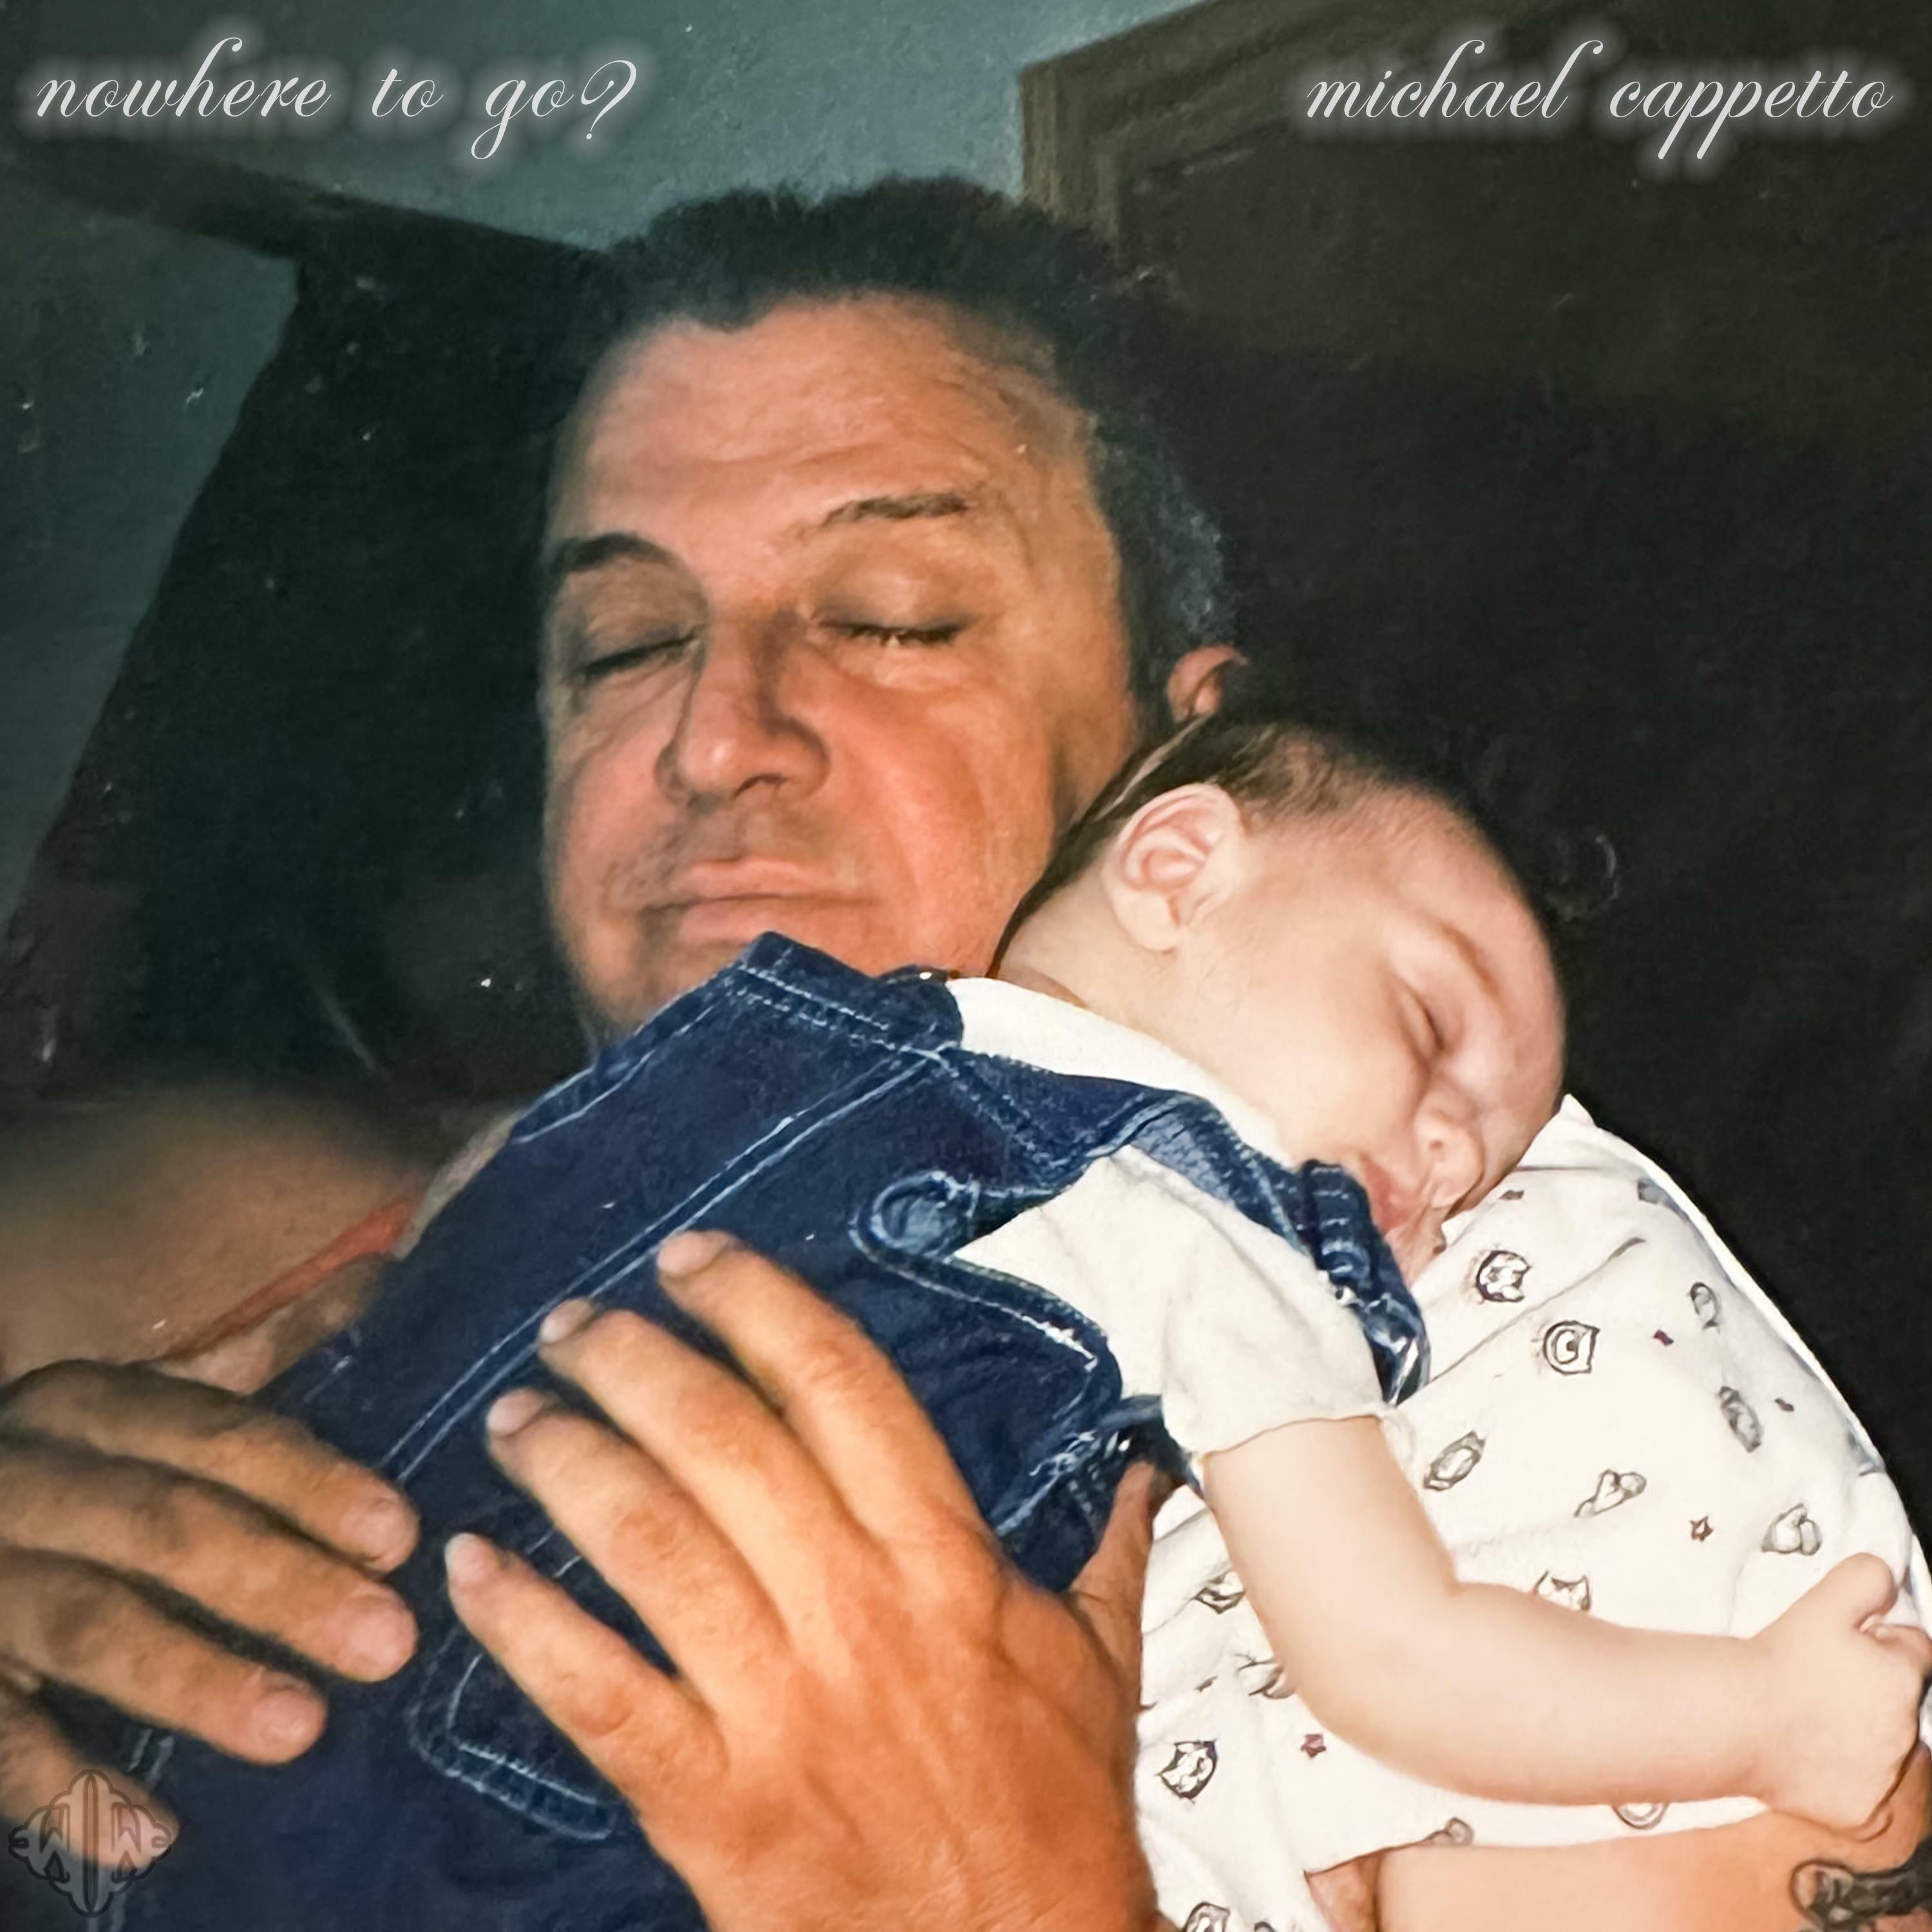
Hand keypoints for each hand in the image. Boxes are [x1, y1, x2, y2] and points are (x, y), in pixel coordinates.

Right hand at [0, 1359, 419, 1863]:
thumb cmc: (68, 1470)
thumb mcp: (146, 1404)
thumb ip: (260, 1351)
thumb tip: (384, 1274)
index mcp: (90, 1408)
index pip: (215, 1437)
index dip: (309, 1484)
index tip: (400, 1537)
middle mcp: (26, 1478)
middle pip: (164, 1527)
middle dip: (279, 1584)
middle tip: (386, 1643)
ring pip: (86, 1623)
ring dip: (194, 1678)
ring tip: (298, 1727)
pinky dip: (69, 1791)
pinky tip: (150, 1835)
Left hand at [448, 1231, 1164, 1931]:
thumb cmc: (1053, 1816)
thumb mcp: (1102, 1666)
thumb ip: (1112, 1554)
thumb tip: (1148, 1474)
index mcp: (946, 1564)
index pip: (840, 1385)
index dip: (756, 1305)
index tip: (691, 1261)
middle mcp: (857, 1611)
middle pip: (723, 1443)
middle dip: (633, 1363)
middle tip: (573, 1326)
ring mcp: (779, 1705)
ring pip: (649, 1544)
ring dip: (566, 1463)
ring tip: (514, 1417)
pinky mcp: (711, 1801)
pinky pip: (595, 1692)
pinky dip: (522, 1624)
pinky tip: (470, 1569)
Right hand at [1750, 1553, 1931, 1830]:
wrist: (1737, 1720)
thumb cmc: (1778, 1661)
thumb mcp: (1822, 1600)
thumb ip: (1865, 1578)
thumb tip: (1887, 1579)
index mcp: (1903, 1676)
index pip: (1913, 1651)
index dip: (1879, 1643)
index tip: (1845, 1645)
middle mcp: (1907, 1730)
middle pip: (1899, 1701)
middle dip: (1871, 1689)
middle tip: (1819, 1680)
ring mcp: (1886, 1775)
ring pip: (1882, 1745)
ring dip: (1858, 1731)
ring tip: (1807, 1716)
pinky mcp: (1863, 1810)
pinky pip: (1863, 1791)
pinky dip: (1843, 1775)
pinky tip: (1808, 1753)